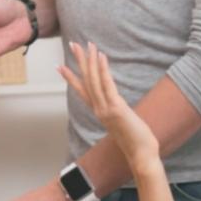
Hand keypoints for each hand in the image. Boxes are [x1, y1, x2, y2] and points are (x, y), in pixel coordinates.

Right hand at [57, 42, 161, 173]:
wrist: (141, 156)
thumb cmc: (136, 142)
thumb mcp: (122, 124)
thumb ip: (117, 114)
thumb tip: (118, 109)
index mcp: (99, 112)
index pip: (81, 91)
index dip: (70, 78)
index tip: (60, 66)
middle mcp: (98, 109)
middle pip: (85, 81)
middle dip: (79, 61)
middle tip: (72, 44)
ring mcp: (105, 109)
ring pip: (94, 80)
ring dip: (90, 60)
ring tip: (88, 44)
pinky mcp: (115, 108)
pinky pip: (107, 85)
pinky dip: (103, 70)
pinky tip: (101, 56)